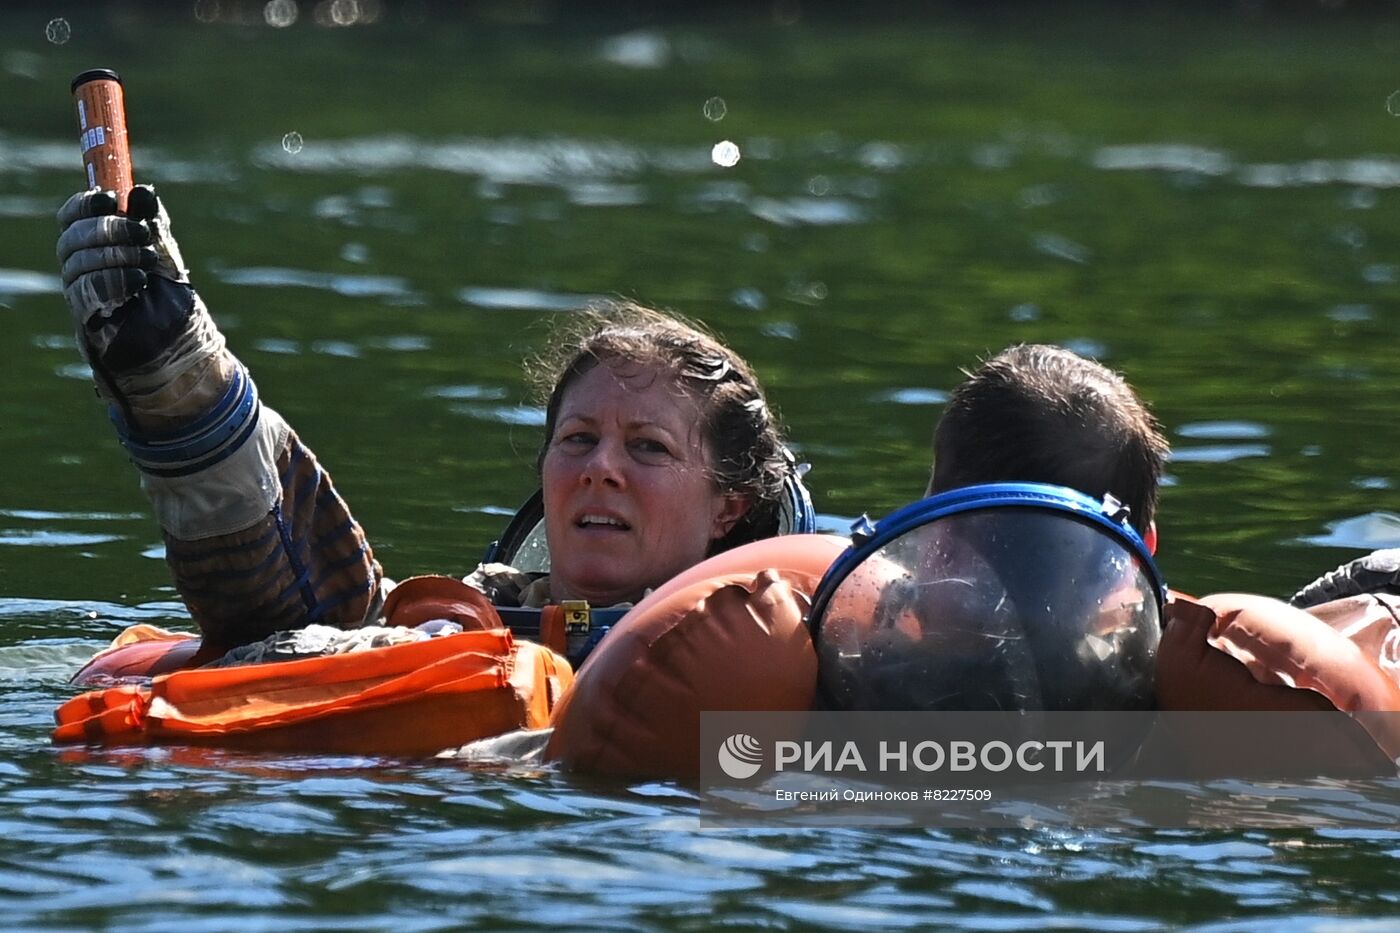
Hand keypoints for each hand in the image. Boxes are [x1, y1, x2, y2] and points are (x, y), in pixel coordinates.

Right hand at [55, 185, 196, 372]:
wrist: (178, 335)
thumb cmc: (166, 289)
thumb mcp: (162, 248)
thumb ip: (150, 219)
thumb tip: (142, 191)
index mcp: (91, 243)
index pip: (71, 216)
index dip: (85, 204)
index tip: (110, 198)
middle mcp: (78, 264)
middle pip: (72, 238)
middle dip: (109, 230)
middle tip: (142, 233)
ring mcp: (79, 290)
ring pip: (79, 263)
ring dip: (117, 256)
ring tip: (148, 260)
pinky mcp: (86, 315)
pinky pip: (87, 291)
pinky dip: (114, 280)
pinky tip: (139, 280)